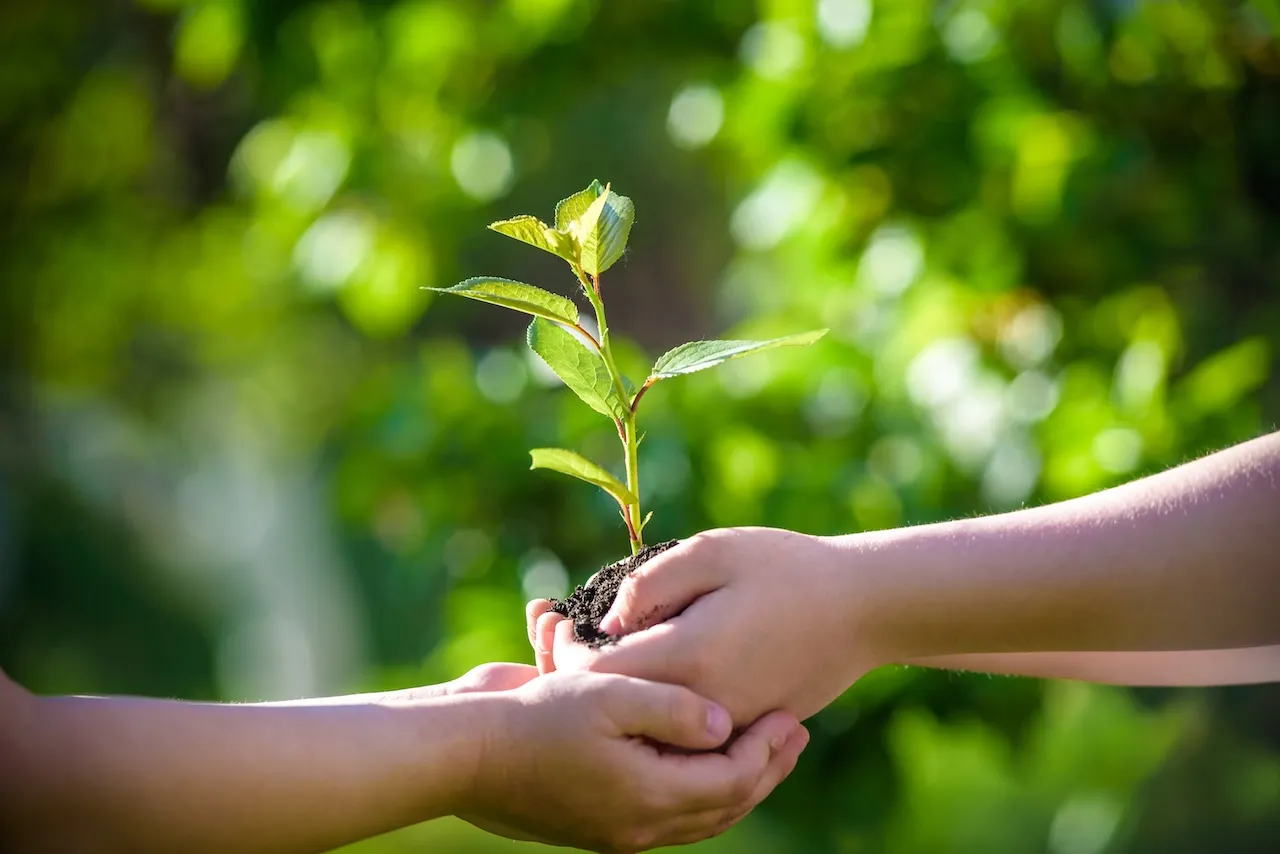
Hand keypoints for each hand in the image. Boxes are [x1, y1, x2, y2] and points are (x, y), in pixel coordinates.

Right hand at [463, 669, 807, 852]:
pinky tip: (701, 760)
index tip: (792, 713)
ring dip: (736, 781)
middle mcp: (639, 824)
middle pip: (724, 806)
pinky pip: (665, 813)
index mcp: (648, 798)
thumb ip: (674, 709)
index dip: (767, 749)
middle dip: (765, 769)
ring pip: (697, 815)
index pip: (733, 781)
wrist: (464, 753)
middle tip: (795, 733)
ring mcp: (616, 827)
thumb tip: (724, 723)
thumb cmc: (535, 717)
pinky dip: (696, 789)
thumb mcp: (611, 696)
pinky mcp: (596, 818)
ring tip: (760, 747)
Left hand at [527, 528, 872, 725]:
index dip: (564, 651)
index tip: (554, 621)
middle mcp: (703, 706)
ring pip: (644, 726)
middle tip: (552, 633)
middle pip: (615, 708)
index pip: (598, 675)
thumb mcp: (716, 551)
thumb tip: (604, 619)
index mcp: (689, 657)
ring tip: (587, 650)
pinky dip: (649, 707)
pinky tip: (640, 670)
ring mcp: (725, 726)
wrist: (865, 610)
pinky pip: (679, 731)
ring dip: (610, 693)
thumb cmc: (789, 569)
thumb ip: (652, 581)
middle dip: (577, 673)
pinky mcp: (743, 731)